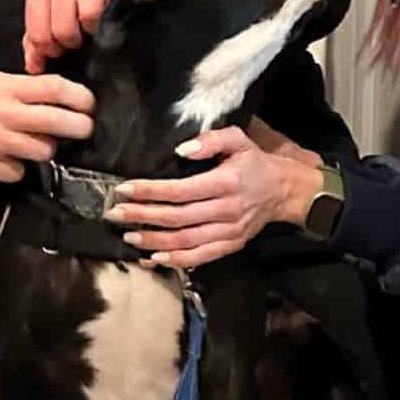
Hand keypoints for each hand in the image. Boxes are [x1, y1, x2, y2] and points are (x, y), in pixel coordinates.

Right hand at [0, 72, 94, 181]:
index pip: (55, 88)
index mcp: (4, 87)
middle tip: (84, 130)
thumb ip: (17, 88)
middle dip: (81, 128)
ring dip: (46, 150)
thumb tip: (50, 94)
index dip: (81, 97)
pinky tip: (7, 162)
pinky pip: (17, 172)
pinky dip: (17, 169)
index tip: (90, 105)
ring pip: (43, 150)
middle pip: (59, 121)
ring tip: (35, 146)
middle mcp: (3, 112)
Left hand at [23, 0, 124, 73]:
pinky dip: (116, 14)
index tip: (63, 47)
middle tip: (83, 36)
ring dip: (97, 29)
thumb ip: (38, 29)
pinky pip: (115, 5)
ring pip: (89, 18)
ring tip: (99, 23)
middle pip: (63, 30)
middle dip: (75, 41)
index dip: (52, 49)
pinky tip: (115, 10)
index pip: (39, 33)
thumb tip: (34, 65)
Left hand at [106, 121, 324, 269]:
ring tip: (129, 237)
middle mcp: (227, 210)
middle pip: (178, 218)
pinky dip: (174, 261)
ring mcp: (229, 232)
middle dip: (143, 217)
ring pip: (185, 242)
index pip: (180, 190)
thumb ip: (211, 140)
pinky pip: (199, 258)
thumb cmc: (254, 163)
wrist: (283, 191)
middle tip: (116, 214)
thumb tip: (182, 150)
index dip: (150, 191)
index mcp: (226, 183)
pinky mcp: (230, 246)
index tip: (125, 189)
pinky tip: (152, 258)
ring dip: (154, 242)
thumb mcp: (238, 139)